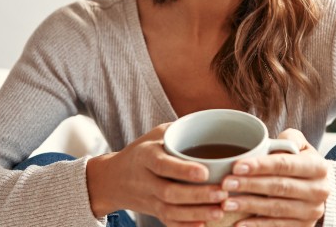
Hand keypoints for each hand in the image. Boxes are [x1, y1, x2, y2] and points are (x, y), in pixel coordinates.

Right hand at [86, 123, 228, 226]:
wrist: (112, 179)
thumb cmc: (143, 151)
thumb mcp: (156, 134)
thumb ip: (179, 129)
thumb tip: (212, 119)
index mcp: (146, 156)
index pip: (163, 165)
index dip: (183, 171)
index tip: (205, 173)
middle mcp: (145, 180)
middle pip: (169, 192)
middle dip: (197, 196)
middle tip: (222, 193)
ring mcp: (148, 199)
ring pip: (170, 211)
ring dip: (196, 214)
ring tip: (219, 211)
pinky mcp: (152, 212)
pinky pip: (168, 223)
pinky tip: (204, 226)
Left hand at [219, 129, 330, 226]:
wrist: (317, 189)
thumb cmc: (300, 163)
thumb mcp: (300, 146)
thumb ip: (288, 139)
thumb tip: (271, 142)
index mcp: (318, 167)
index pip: (286, 165)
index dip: (261, 166)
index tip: (237, 166)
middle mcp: (319, 190)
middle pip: (279, 187)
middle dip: (250, 185)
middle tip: (226, 183)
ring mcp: (312, 211)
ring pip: (276, 208)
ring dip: (249, 206)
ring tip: (226, 203)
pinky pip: (277, 226)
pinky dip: (256, 226)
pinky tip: (238, 223)